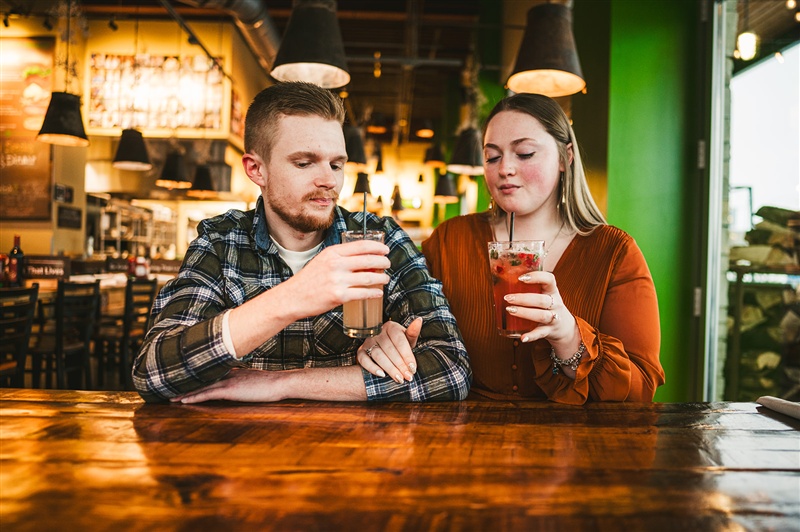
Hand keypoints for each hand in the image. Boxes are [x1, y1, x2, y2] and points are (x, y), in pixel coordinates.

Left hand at [171, 368, 288, 403]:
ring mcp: (227, 381)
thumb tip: (237, 385)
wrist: (279, 383)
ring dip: (184, 392)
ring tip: (169, 397)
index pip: (208, 374)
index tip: (182, 381)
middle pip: (200, 378)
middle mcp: (226, 373)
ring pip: (200, 386)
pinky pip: (207, 393)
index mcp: (232, 371)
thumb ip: (242, 381)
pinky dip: (194, 397)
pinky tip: (183, 401)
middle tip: (168, 388)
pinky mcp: (230, 390)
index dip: (194, 378)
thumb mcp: (253, 380)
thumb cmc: (270, 384)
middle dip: (184, 384)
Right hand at [284, 240, 390, 318]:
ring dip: (381, 278)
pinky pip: (363, 293)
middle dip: (383, 261)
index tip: (385, 249)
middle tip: (387, 263)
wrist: (293, 297)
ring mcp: (338, 280)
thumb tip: (364, 259)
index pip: (361, 246)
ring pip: (369, 277)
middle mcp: (336, 264)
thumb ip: (340, 258)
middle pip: (368, 260)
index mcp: (332, 253)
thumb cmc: (308, 280)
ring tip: (385, 278)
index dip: (377, 247)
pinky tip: (378, 292)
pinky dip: (374, 293)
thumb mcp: (322, 261)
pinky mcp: (339, 296)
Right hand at [357, 317, 421, 383]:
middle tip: (408, 376)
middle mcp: (378, 332)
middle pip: (389, 349)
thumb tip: (419, 320)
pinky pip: (364, 360)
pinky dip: (372, 368)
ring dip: (389, 368)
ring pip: (378, 355)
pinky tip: (382, 375)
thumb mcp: (407, 339)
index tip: (413, 368)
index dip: (407, 355)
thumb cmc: (398, 344)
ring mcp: (368, 342)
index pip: (399, 340)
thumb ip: (413, 332)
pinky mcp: (360, 351)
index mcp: (391, 327)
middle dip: (400, 365)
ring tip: (399, 378)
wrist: (384, 349)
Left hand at [504, 271, 577, 349]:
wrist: (564, 327)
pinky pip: (540, 333)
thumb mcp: (544, 295)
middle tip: (507, 298)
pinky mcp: (549, 331)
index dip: (536, 277)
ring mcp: (554, 318)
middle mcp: (555, 304)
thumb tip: (501, 283)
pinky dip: (531, 336)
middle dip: (523, 298)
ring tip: (510, 310)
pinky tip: (522, 338)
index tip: (521, 278)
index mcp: (552, 291)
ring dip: (524, 313)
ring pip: (541, 315)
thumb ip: (530, 289)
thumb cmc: (547, 307)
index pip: (549, 279)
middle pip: (541, 300)